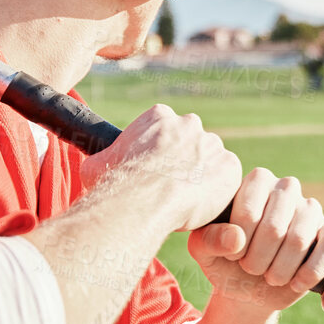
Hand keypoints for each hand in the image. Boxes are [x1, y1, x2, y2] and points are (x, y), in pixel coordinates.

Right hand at [82, 104, 240, 231]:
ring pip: (210, 161)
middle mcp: (189, 124)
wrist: (145, 198)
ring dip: (203, 176)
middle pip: (191, 142)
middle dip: (184, 161)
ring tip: (188, 201)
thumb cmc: (118, 182)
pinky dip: (219, 192)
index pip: (164, 128)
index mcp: (158, 116)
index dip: (159, 150)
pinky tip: (203, 206)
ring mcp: (212, 144)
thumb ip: (101, 160)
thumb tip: (93, 165)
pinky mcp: (230, 166)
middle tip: (173, 187)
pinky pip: (227, 180)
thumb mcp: (96, 166)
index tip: (155, 169)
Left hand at [188, 167, 323, 313]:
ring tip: (269, 277)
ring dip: (280, 270)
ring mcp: (311, 208)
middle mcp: (286, 188)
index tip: (232, 256)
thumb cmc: (224, 260)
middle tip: (250, 269)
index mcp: (255, 181)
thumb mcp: (204, 251)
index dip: (240, 242)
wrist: (249, 287)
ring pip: (300, 239)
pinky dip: (310, 271)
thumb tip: (236, 239)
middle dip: (257, 260)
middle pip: (275, 227)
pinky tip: (295, 283)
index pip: (249, 210)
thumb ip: (209, 240)